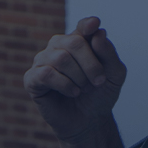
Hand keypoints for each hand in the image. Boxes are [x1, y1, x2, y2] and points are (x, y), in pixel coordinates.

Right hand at [23, 17, 127, 143]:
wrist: (89, 121)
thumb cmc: (99, 95)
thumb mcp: (115, 75)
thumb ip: (109, 53)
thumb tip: (98, 32)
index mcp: (77, 41)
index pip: (82, 27)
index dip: (87, 25)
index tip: (94, 25)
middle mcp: (57, 47)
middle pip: (73, 42)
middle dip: (91, 64)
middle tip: (98, 81)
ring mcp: (42, 61)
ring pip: (60, 58)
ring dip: (78, 77)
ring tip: (83, 89)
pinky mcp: (32, 79)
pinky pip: (45, 74)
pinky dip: (64, 85)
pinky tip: (72, 92)